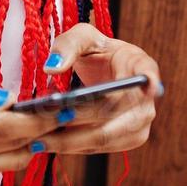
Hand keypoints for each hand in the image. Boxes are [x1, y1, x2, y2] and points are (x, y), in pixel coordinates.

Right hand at [0, 68, 62, 181]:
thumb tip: (10, 97)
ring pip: (13, 160)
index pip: (2, 129)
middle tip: (76, 111)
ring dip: (38, 141)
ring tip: (63, 120)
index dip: (35, 119)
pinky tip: (36, 129)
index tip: (61, 106)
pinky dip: (20, 146)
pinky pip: (1, 162)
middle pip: (13, 147)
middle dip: (46, 129)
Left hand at [33, 23, 161, 155]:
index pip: (148, 74)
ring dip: (70, 141)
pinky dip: (73, 146)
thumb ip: (67, 45)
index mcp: (140, 65)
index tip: (146, 86)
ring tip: (37, 140)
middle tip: (43, 124)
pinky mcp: (127, 140)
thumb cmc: (97, 52)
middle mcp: (146, 97)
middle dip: (77, 121)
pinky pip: (98, 148)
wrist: (107, 72)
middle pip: (113, 114)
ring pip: (104, 138)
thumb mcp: (82, 37)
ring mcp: (140, 123)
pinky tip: (48, 142)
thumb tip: (52, 68)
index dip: (149, 81)